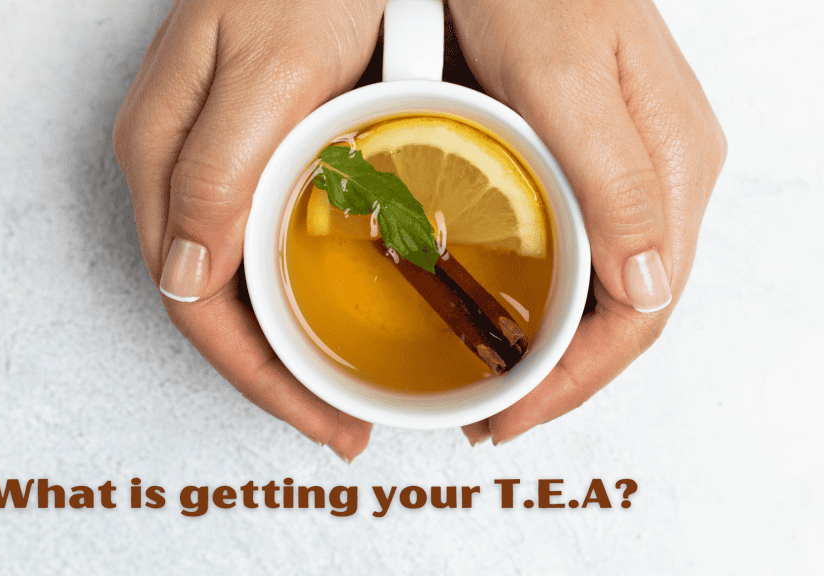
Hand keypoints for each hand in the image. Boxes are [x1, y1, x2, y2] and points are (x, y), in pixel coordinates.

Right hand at [113, 0, 386, 460]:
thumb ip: (217, 171)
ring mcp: (205, 162)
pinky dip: (293, 293)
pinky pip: (256, 244)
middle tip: (340, 417)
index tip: (320, 415)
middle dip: (273, 376)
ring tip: (341, 384)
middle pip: (212, 306)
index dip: (258, 374)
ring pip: (232, 283)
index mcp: (162, 160)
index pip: (195, 303)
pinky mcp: (244, 151)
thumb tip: (182, 278)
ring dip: (284, 344)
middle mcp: (173, 171)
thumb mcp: (267, 72)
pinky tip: (331, 309)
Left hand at [449, 0, 726, 445]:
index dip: (576, 380)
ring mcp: (627, 167)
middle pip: (626, 312)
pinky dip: (543, 296)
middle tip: (492, 415)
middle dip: (562, 378)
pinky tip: (504, 310)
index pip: (640, 312)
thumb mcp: (562, 77)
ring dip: (553, 346)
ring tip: (494, 381)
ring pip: (605, 287)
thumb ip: (613, 177)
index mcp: (671, 167)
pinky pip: (581, 247)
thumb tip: (650, 288)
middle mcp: (661, 175)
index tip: (510, 415)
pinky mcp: (590, 155)